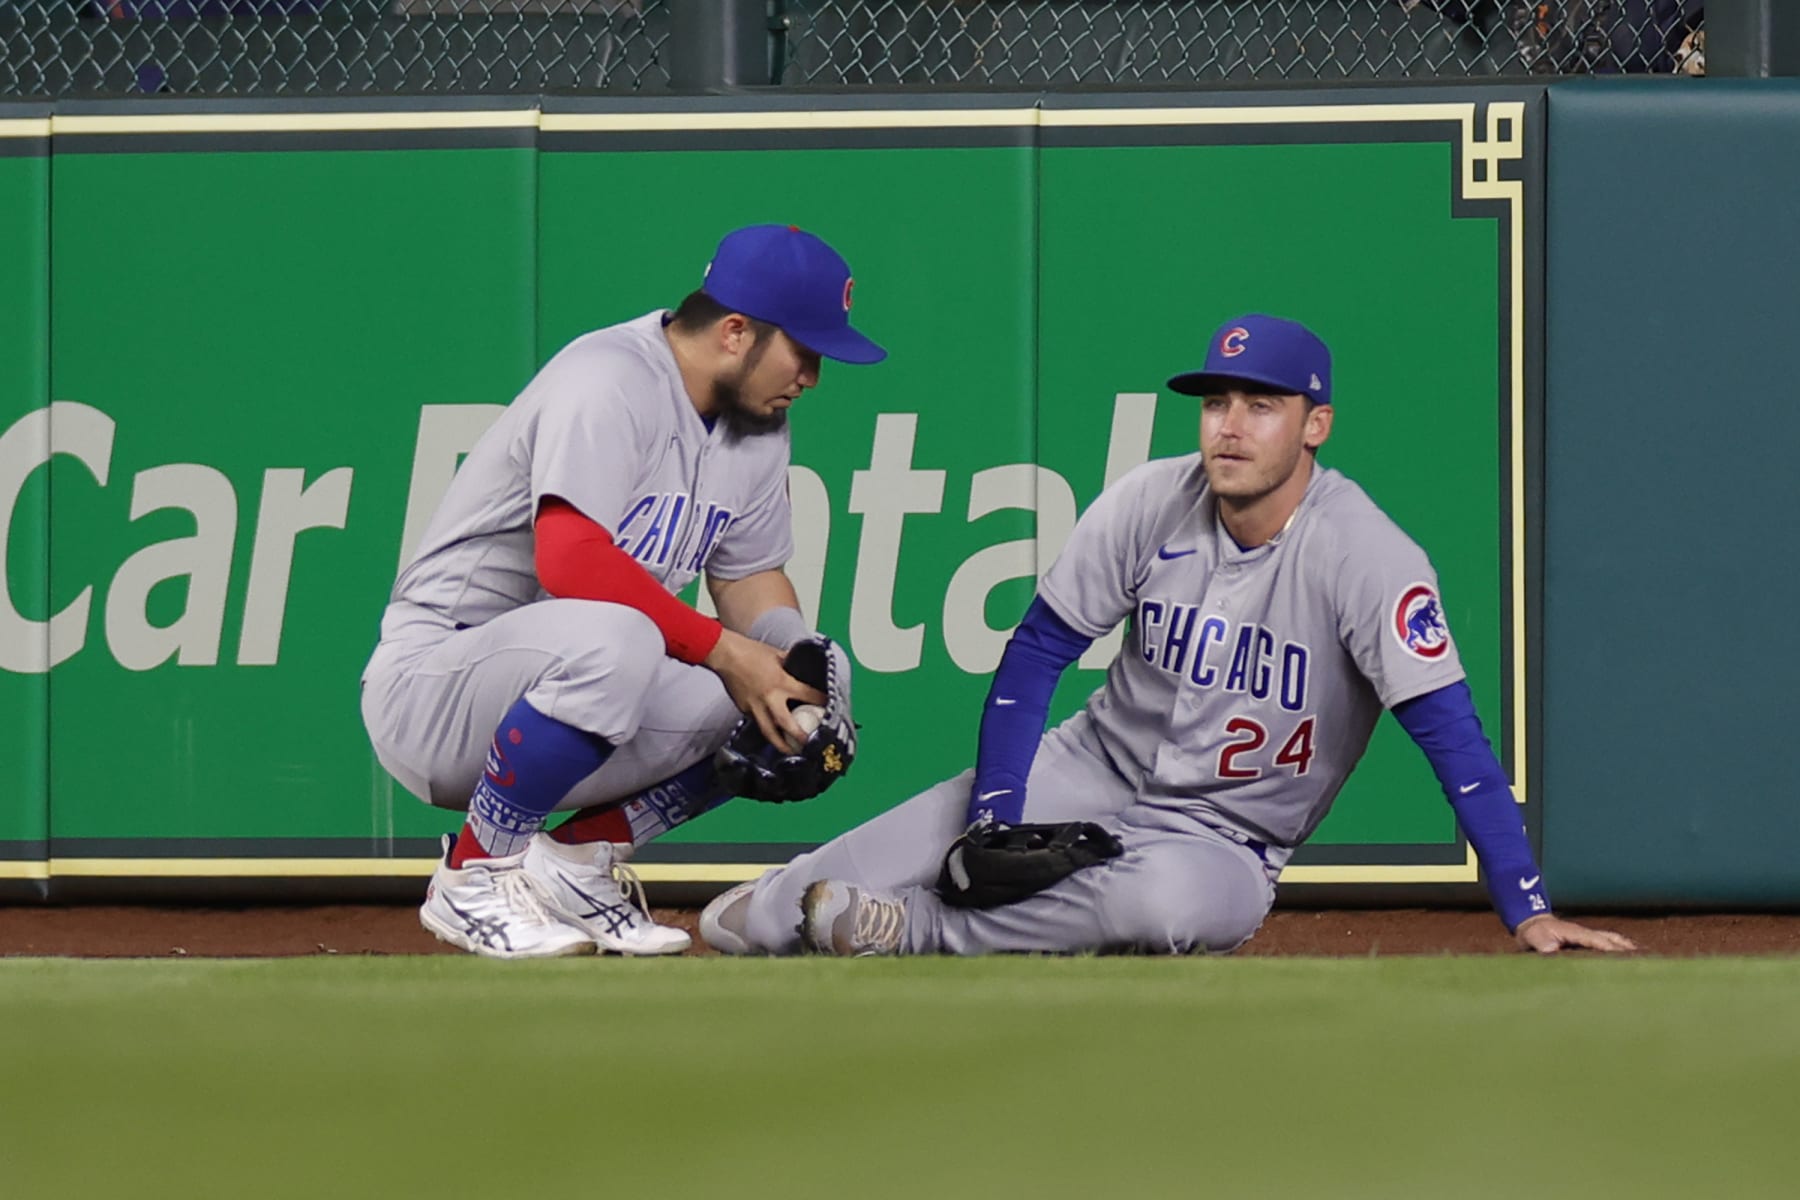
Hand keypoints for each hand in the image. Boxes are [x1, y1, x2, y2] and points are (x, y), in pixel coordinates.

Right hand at [704, 628, 824, 751]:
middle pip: (786, 724)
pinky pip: (757, 723)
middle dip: (798, 736)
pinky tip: (772, 733)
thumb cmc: (750, 651)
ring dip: (780, 744)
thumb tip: (800, 665)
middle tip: (808, 744)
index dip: (820, 701)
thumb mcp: (777, 654)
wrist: (725, 655)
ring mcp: (755, 706)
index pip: (807, 695)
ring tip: (790, 751)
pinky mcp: (744, 709)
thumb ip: (790, 662)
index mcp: (782, 682)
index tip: (827, 707)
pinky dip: (766, 729)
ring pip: (769, 731)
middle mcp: (770, 698)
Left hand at [1513, 913, 1638, 954]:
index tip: (1626, 959)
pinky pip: (1610, 943)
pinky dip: (1622, 948)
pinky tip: (1631, 957)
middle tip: (1648, 962)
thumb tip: (1553, 951)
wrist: (1531, 925)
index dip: (1612, 950)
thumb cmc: (1534, 933)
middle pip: (1613, 940)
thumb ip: (1544, 945)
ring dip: (1629, 949)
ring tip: (1647, 960)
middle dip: (1629, 950)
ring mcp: (1589, 936)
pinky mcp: (1588, 942)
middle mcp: (1587, 934)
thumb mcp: (1535, 938)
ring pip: (1615, 941)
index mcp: (1577, 933)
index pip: (1599, 942)